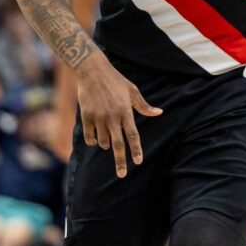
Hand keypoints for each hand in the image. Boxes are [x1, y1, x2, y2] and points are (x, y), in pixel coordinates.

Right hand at [76, 54, 161, 177]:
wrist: (92, 71)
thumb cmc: (115, 80)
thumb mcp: (132, 91)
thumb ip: (144, 106)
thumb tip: (159, 113)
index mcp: (126, 111)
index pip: (133, 135)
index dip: (136, 150)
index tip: (138, 162)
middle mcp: (112, 117)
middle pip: (118, 145)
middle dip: (121, 161)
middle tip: (122, 174)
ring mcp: (98, 117)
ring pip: (103, 141)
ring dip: (106, 144)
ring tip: (107, 135)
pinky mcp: (86, 116)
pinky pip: (90, 137)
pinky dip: (93, 140)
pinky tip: (95, 136)